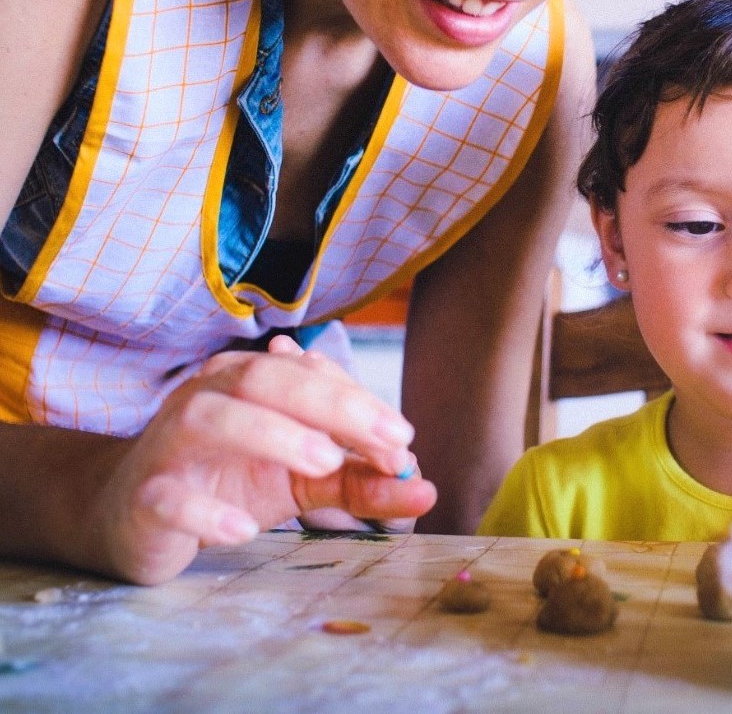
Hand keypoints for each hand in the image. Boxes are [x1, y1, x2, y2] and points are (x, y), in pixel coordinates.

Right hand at [94, 335, 436, 583]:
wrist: (131, 517)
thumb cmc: (226, 482)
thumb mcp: (303, 480)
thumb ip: (361, 482)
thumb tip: (426, 490)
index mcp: (248, 381)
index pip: (308, 375)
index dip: (359, 402)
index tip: (402, 439)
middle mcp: (206, 397)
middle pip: (264, 380)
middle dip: (331, 405)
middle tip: (385, 443)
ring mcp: (168, 445)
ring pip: (208, 418)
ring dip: (271, 435)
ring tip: (324, 463)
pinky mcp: (143, 497)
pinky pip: (167, 496)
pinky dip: (206, 510)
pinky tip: (245, 530)